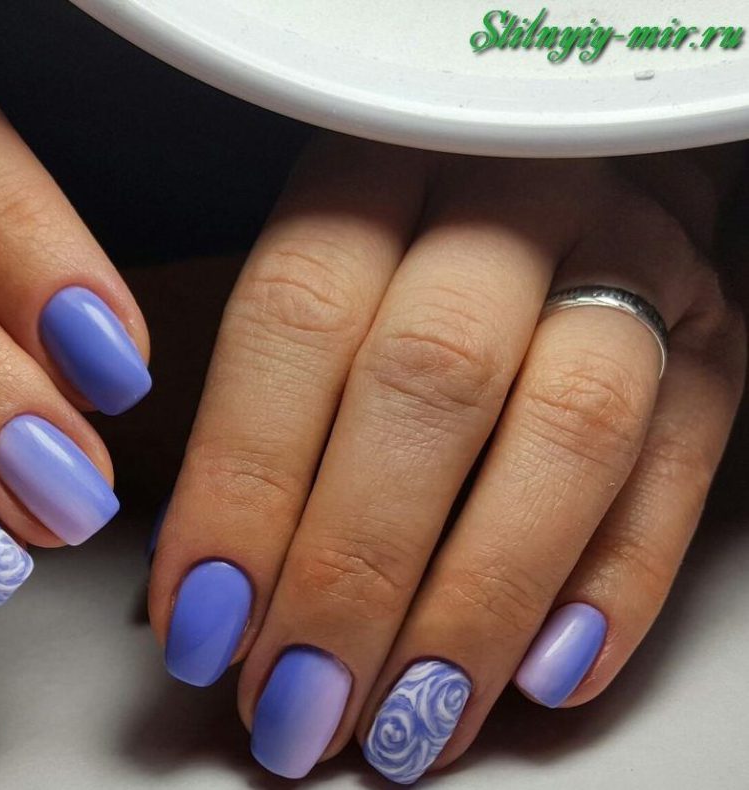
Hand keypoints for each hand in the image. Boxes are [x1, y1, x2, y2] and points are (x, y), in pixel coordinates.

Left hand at [149, 133, 744, 780]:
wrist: (581, 193)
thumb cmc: (414, 251)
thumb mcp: (320, 279)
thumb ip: (259, 404)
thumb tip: (203, 584)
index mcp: (379, 165)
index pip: (295, 316)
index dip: (245, 481)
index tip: (205, 617)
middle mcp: (510, 200)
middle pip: (429, 382)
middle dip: (354, 566)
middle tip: (300, 698)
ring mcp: (630, 265)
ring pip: (566, 433)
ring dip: (478, 600)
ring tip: (407, 716)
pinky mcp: (715, 344)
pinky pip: (676, 466)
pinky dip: (613, 585)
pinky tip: (540, 676)